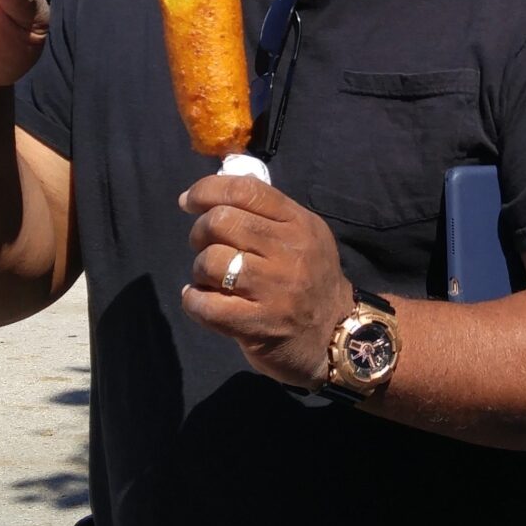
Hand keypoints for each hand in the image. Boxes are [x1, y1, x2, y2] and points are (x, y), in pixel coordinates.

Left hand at [180, 174, 354, 389]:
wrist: (337, 335)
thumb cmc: (310, 279)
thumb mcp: (303, 235)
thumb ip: (265, 212)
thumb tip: (212, 191)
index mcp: (298, 222)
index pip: (246, 190)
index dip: (208, 189)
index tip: (189, 201)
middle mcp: (289, 251)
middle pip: (221, 221)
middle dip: (200, 231)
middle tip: (204, 245)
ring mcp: (274, 289)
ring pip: (211, 261)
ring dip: (199, 269)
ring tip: (210, 278)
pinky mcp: (258, 324)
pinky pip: (207, 305)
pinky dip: (194, 300)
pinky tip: (201, 300)